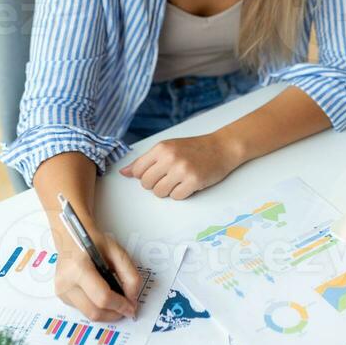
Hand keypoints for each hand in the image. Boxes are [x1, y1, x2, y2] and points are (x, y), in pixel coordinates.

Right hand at [53, 223, 142, 322]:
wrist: (73, 237)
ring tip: (116, 302)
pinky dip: (97, 308)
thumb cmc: (94, 243)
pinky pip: (83, 310)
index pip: (102, 297)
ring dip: (106, 313)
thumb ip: (130, 275)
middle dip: (114, 313)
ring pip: (89, 314)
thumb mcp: (117, 252)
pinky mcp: (62, 296)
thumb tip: (132, 298)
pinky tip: (103, 296)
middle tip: (127, 308)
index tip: (131, 307)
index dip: (120, 305)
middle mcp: (66, 282)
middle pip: (94, 311)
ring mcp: (62, 291)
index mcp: (79, 267)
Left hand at [119, 133, 239, 199]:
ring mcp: (182, 170)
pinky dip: (181, 194)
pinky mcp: (194, 181)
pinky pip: (176, 197)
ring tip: (179, 180)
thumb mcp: (168, 148)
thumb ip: (145, 160)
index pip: (138, 171)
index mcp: (161, 148)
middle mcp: (170, 158)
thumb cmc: (194, 148)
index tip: (156, 173)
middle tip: (169, 178)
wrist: (222, 147)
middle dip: (155, 185)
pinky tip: (189, 184)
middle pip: (147, 184)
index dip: (145, 176)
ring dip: (168, 191)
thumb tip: (123, 173)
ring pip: (160, 193)